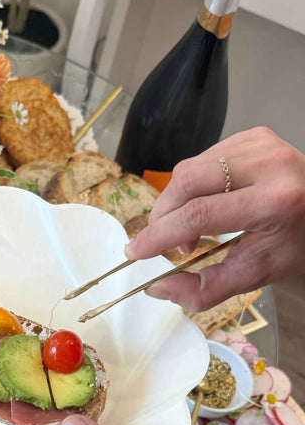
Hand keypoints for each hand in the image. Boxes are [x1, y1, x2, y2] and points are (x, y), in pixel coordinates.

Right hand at [124, 127, 304, 310]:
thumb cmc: (296, 243)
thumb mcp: (257, 273)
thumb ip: (205, 289)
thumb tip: (157, 289)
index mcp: (273, 202)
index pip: (198, 214)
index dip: (159, 235)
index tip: (135, 251)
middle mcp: (268, 164)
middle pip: (186, 182)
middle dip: (163, 216)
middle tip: (164, 243)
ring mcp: (260, 143)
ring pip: (189, 168)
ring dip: (177, 201)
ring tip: (191, 228)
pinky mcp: (254, 135)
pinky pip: (204, 158)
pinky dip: (194, 185)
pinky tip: (208, 202)